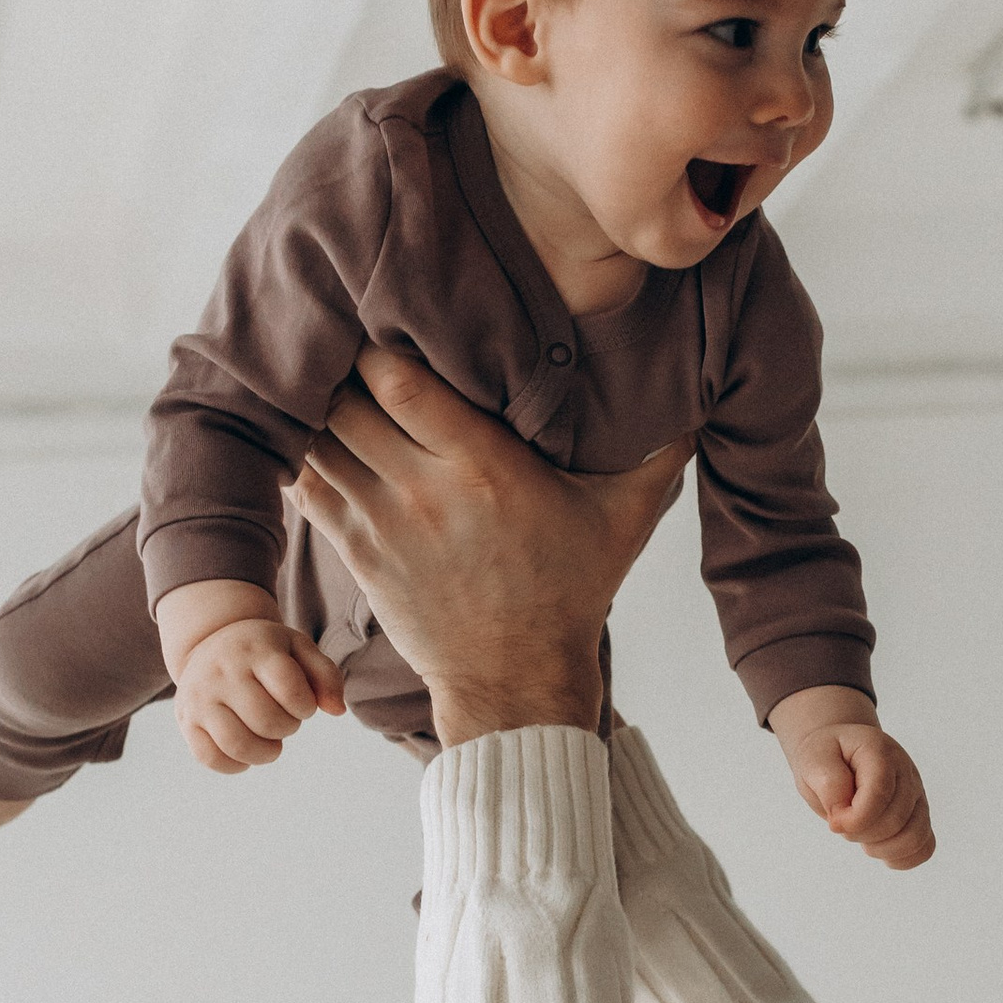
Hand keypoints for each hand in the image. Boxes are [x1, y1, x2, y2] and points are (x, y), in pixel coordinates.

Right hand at [168, 612, 345, 773]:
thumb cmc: (265, 652)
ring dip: (266, 753)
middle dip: (287, 728)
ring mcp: (199, 697)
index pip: (289, 689)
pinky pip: (209, 758)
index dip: (305, 707)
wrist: (211, 641)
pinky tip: (246, 753)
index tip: (302, 703)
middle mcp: (222, 671)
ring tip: (270, 742)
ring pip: (238, 745)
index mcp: (255, 650)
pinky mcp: (186, 720)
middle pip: (267, 722)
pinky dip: (235, 765)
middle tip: (284, 720)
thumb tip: (337, 710)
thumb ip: (326, 676)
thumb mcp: (298, 649)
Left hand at [292, 351, 690, 744]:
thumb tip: (701, 400)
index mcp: (484, 468)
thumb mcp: (622, 521)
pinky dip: (301, 455)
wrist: (516, 680)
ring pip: (317, 441)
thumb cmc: (569, 592)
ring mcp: (383, 525)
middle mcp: (424, 492)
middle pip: (345, 402)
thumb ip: (657, 454)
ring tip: (325, 382)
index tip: (388, 323)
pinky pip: (306, 488)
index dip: (380, 347)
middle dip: (340, 369)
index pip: (401, 382)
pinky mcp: (358, 555)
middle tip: (347, 343)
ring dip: (315, 410)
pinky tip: (310, 432)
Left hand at [774, 710, 935, 869]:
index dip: (855, 819)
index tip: (833, 821)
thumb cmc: (826, 755)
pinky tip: (877, 847)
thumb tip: (842, 816)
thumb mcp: (813, 760)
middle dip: (859, 832)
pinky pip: (924, 847)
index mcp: (879, 752)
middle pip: (894, 821)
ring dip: (879, 848)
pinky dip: (900, 857)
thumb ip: (828, 783)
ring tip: (860, 834)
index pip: (879, 794)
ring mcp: (916, 794)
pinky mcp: (918, 814)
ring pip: (914, 838)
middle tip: (841, 820)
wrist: (838, 749)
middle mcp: (906, 772)